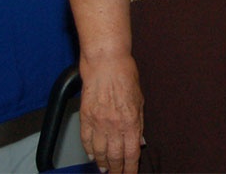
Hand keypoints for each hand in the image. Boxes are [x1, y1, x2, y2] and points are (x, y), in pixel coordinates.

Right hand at [79, 54, 143, 173]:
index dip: (131, 168)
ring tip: (106, 169)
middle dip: (117, 169)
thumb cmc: (126, 76)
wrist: (105, 63)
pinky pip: (86, 140)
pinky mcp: (85, 117)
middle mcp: (114, 125)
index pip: (132, 153)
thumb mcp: (140, 100)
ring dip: (103, 163)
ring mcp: (98, 122)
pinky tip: (93, 156)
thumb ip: (139, 123)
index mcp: (131, 121)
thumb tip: (140, 142)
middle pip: (115, 156)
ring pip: (99, 152)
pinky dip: (89, 151)